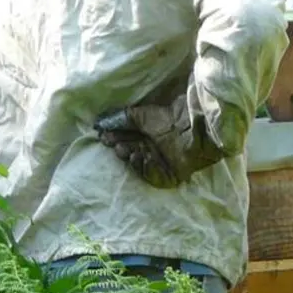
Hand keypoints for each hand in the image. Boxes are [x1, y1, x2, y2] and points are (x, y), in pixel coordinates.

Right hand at [95, 91, 224, 188]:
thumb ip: (120, 119)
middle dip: (121, 149)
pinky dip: (149, 169)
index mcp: (146, 136)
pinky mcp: (174, 174)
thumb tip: (99, 124)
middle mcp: (153, 150)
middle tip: (115, 144)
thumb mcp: (140, 115)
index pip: (125, 141)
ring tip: (130, 151)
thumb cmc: (169, 116)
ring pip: (142, 166)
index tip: (102, 136)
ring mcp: (164, 163)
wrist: (194, 122)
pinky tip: (144, 158)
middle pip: (132, 154)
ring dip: (133, 159)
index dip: (114, 139)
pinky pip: (158, 178)